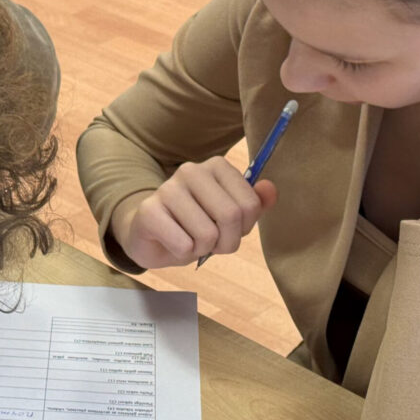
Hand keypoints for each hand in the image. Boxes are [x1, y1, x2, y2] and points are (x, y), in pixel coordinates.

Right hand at [110, 157, 277, 268]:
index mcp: (216, 166)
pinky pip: (183, 245)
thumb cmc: (196, 225)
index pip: (250, 205)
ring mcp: (168, 188)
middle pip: (231, 217)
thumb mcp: (230, 216)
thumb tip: (270, 189)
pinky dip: (183, 253)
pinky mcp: (149, 211)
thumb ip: (254, 203)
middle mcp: (191, 170)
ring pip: (207, 234)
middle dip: (226, 242)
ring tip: (190, 240)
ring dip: (202, 249)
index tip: (229, 229)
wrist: (152, 235)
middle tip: (212, 243)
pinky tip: (172, 242)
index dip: (244, 228)